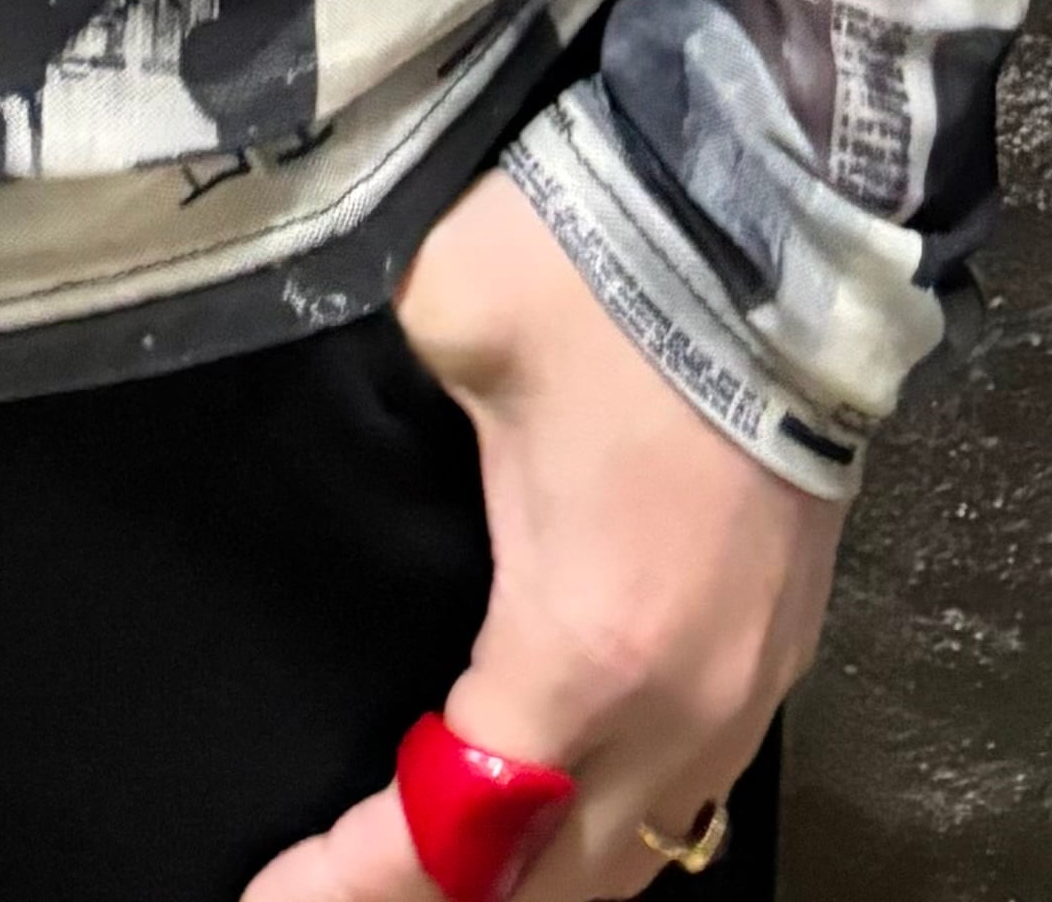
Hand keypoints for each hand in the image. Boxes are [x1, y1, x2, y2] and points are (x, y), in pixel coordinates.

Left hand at [240, 170, 842, 900]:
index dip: (354, 884)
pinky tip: (553, 810)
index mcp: (583, 648)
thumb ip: (371, 413)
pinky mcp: (779, 653)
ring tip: (429, 870)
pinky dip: (610, 833)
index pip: (458, 833)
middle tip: (334, 892)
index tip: (272, 895)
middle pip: (552, 885)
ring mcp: (744, 689)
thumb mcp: (445, 320)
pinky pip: (688, 799)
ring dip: (532, 880)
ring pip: (637, 859)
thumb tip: (340, 439)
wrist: (779, 218)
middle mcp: (678, 705)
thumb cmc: (606, 271)